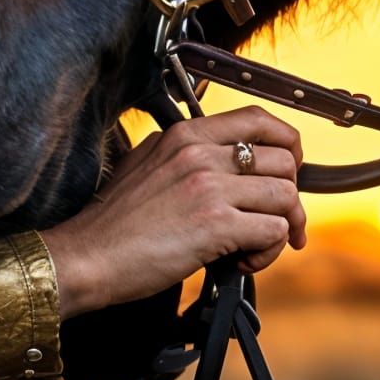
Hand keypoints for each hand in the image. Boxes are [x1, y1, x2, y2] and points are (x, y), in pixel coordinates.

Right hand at [40, 107, 306, 318]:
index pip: (258, 119)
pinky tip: (242, 260)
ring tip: (256, 246)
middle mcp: (200, 153)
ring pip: (286, 196)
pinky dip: (268, 252)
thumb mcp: (145, 162)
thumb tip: (216, 156)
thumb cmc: (114, 220)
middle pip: (283, 160)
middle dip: (289, 195)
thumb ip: (182, 152)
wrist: (90, 254)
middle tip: (275, 220)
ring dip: (283, 228)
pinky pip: (274, 231)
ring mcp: (209, 187)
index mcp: (185, 134)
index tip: (288, 168)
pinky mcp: (216, 225)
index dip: (286, 144)